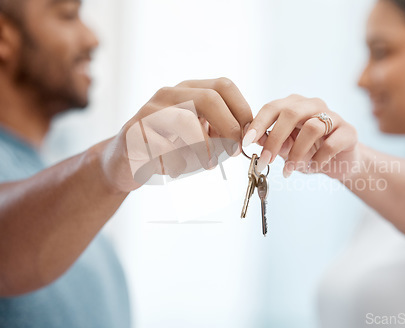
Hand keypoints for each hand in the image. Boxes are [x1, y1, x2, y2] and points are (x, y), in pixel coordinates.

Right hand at [101, 78, 252, 191]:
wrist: (125, 161)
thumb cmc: (169, 149)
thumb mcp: (198, 137)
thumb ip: (220, 133)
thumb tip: (247, 137)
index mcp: (189, 91)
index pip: (224, 86)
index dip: (242, 110)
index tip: (248, 137)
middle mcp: (169, 94)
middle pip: (209, 98)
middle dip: (228, 127)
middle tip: (233, 152)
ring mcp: (150, 110)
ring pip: (186, 121)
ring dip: (204, 148)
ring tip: (208, 166)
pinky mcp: (134, 132)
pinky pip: (163, 146)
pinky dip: (177, 162)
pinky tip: (177, 170)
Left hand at [242, 94, 359, 179]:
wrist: (341, 163)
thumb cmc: (309, 153)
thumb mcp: (285, 149)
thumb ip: (271, 142)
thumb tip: (255, 140)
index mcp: (294, 105)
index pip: (272, 107)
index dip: (258, 124)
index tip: (246, 142)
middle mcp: (313, 105)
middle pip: (291, 113)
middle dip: (275, 139)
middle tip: (265, 161)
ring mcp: (333, 116)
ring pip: (312, 127)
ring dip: (297, 153)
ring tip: (289, 170)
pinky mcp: (349, 131)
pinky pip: (331, 144)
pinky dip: (318, 160)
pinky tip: (314, 167)